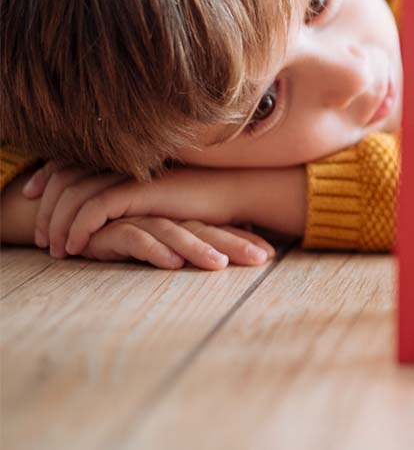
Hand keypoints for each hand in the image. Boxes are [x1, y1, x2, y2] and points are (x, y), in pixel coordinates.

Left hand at [24, 162, 307, 255]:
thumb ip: (134, 194)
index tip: (31, 196)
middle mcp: (123, 160)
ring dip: (58, 224)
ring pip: (74, 194)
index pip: (72, 161)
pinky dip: (79, 228)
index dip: (47, 177)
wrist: (236, 192)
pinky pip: (94, 208)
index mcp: (126, 156)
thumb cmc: (205, 199)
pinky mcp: (140, 190)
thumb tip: (110, 210)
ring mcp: (131, 172)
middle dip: (45, 207)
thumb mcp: (160, 195)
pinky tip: (75, 247)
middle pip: (64, 177)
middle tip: (39, 237)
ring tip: (55, 249)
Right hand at [78, 216, 274, 269]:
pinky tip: (170, 262)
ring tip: (218, 264)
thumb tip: (236, 257)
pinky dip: (152, 250)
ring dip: (197, 249)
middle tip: (260, 259)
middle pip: (203, 230)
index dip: (242, 240)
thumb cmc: (123, 234)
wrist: (74, 223)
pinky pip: (134, 237)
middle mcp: (163, 217)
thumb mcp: (163, 245)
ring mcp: (138, 219)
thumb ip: (198, 248)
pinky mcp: (110, 229)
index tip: (270, 255)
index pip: (217, 230)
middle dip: (233, 244)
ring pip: (174, 233)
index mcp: (180, 219)